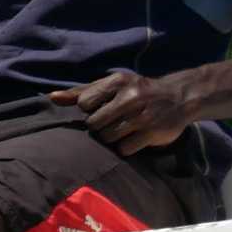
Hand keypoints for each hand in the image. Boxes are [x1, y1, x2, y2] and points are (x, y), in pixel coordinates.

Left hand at [46, 70, 199, 155]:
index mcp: (117, 82)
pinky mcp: (152, 133)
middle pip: (94, 123)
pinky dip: (126, 147)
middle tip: (112, 122)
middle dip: (99, 126)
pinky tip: (133, 138)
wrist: (179, 97)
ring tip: (123, 129)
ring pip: (107, 138)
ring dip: (112, 138)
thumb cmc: (136, 91)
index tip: (100, 109)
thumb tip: (52, 97)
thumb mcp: (111, 85)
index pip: (84, 103)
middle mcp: (130, 97)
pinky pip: (124, 149)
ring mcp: (142, 116)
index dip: (89, 110)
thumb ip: (81, 92)